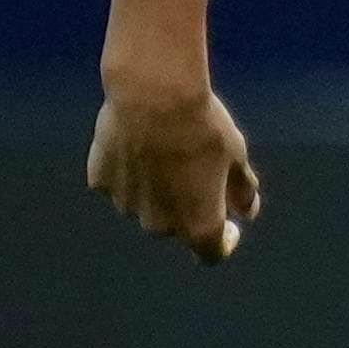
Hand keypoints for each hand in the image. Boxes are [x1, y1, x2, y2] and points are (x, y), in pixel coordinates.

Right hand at [87, 73, 260, 260]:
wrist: (153, 93)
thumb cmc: (202, 126)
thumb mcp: (236, 156)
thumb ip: (242, 190)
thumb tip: (247, 211)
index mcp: (199, 225)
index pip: (212, 253)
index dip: (224, 242)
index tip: (229, 225)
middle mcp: (160, 225)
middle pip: (177, 226)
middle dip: (187, 206)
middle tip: (194, 168)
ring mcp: (126, 205)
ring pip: (145, 204)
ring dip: (155, 189)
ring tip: (163, 148)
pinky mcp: (101, 182)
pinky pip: (119, 183)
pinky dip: (128, 171)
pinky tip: (136, 142)